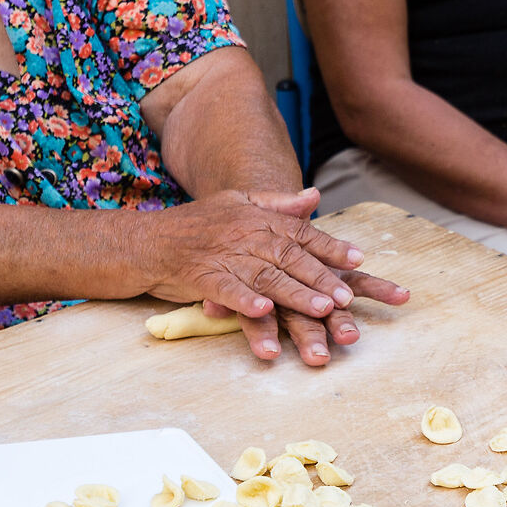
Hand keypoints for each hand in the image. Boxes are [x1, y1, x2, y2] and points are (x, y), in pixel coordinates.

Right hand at [136, 186, 407, 364]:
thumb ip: (279, 203)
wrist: (147, 240)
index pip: (302, 232)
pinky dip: (245, 301)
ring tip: (322, 309)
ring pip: (267, 276)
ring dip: (296, 293)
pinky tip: (264, 311)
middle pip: (291, 257)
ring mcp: (224, 257)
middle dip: (321, 277)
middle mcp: (246, 236)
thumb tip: (315, 195)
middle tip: (346, 296)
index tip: (358, 259)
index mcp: (258, 219)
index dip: (331, 246)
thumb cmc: (198, 224)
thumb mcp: (239, 202)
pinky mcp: (202, 277)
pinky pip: (227, 290)